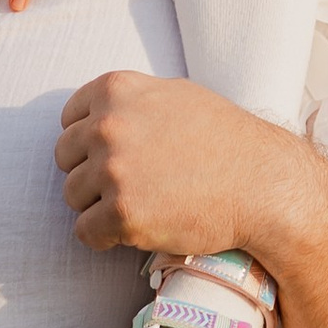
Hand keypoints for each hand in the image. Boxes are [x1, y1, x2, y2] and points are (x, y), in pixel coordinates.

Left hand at [55, 70, 309, 262]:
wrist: (261, 185)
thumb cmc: (225, 140)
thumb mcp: (176, 96)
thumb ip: (130, 101)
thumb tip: (93, 115)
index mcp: (117, 91)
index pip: (69, 120)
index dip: (89, 143)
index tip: (114, 157)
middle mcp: (108, 126)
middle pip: (66, 158)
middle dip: (90, 174)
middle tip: (128, 186)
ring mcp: (114, 171)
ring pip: (72, 196)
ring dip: (97, 206)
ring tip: (137, 207)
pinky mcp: (122, 214)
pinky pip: (85, 232)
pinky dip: (103, 237)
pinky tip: (131, 232)